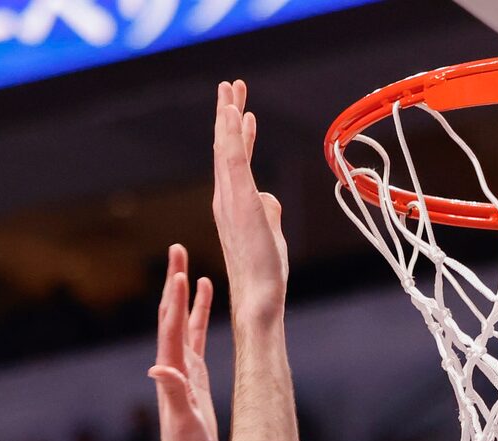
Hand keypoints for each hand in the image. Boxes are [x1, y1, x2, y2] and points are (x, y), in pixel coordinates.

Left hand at [149, 244, 217, 440]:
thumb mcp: (185, 423)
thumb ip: (174, 394)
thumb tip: (157, 368)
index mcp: (171, 372)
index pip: (172, 329)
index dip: (175, 300)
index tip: (179, 271)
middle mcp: (172, 364)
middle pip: (170, 314)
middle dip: (173, 282)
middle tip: (176, 249)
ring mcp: (183, 365)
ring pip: (181, 318)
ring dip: (183, 289)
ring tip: (185, 259)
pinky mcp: (194, 371)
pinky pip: (195, 332)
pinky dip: (198, 308)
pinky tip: (205, 288)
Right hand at [212, 80, 287, 326]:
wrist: (258, 297)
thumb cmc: (264, 275)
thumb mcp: (270, 234)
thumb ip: (269, 212)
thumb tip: (271, 199)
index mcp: (233, 206)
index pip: (236, 162)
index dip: (239, 135)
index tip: (243, 112)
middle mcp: (226, 199)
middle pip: (226, 149)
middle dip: (228, 115)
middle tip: (230, 87)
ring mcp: (231, 200)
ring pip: (228, 148)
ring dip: (228, 116)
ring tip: (230, 90)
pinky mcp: (241, 201)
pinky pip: (236, 160)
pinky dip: (234, 134)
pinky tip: (235, 113)